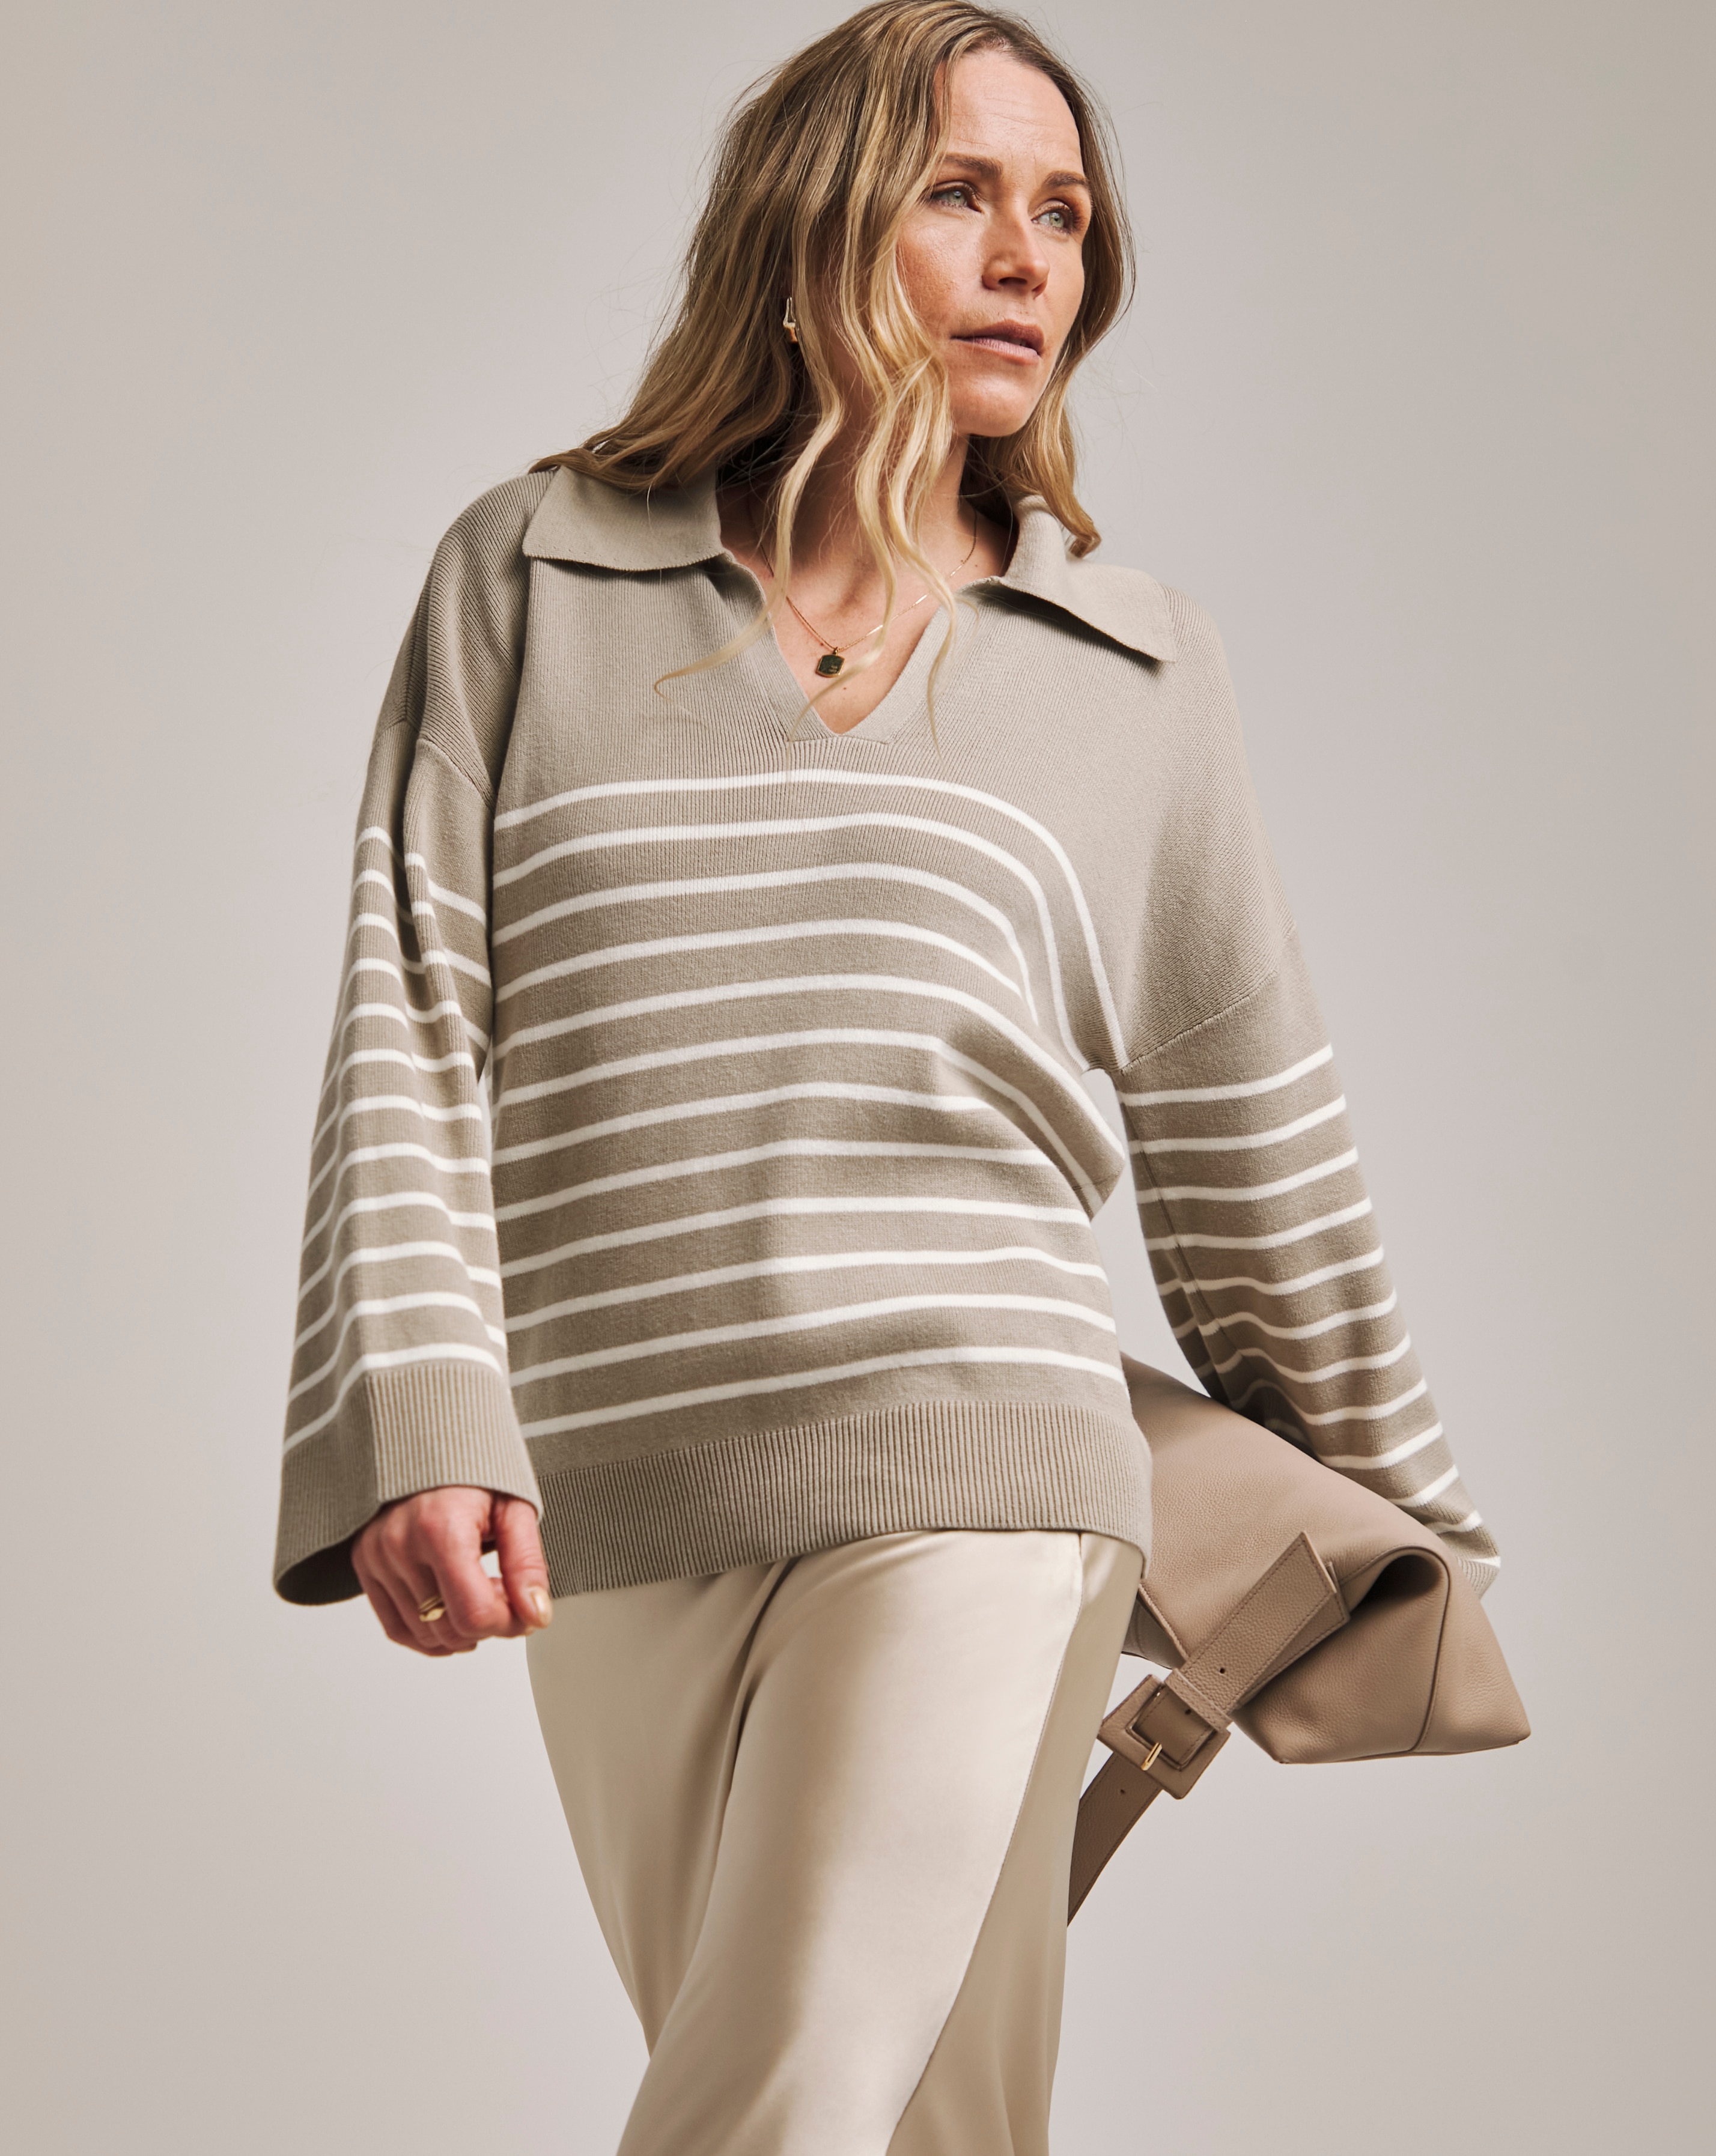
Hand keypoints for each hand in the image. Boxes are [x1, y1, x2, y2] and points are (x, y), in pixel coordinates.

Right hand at [351, 1487, 552, 1655]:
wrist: (428, 1438)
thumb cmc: (472, 1468)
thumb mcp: (514, 1507)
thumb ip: (527, 1564)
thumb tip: (535, 1614)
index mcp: (439, 1527)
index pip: (473, 1613)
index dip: (508, 1624)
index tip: (524, 1610)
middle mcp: (400, 1545)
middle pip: (448, 1628)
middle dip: (487, 1624)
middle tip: (504, 1594)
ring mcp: (377, 1557)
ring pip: (422, 1634)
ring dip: (459, 1630)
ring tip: (479, 1594)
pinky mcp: (365, 1564)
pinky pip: (395, 1627)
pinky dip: (428, 1634)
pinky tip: (452, 1616)